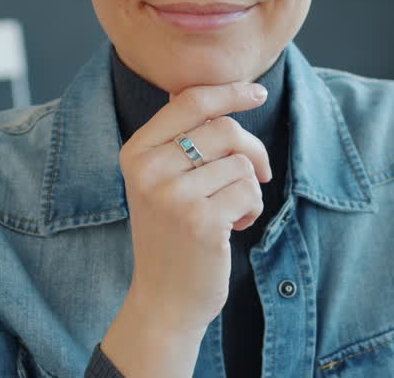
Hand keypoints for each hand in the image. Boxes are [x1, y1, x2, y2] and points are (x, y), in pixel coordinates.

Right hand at [101, 82, 271, 374]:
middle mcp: (149, 170)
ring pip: (241, 162)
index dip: (229, 92)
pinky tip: (234, 227)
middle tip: (258, 173)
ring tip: (231, 212)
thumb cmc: (171, 236)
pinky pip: (249, 190)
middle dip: (252, 149)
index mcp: (136, 152)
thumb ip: (175, 140)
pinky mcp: (201, 221)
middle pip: (223, 129)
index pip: (189, 102)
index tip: (258, 92)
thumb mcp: (159, 182)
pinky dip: (252, 208)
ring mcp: (172, 196)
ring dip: (249, 187)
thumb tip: (200, 92)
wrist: (164, 300)